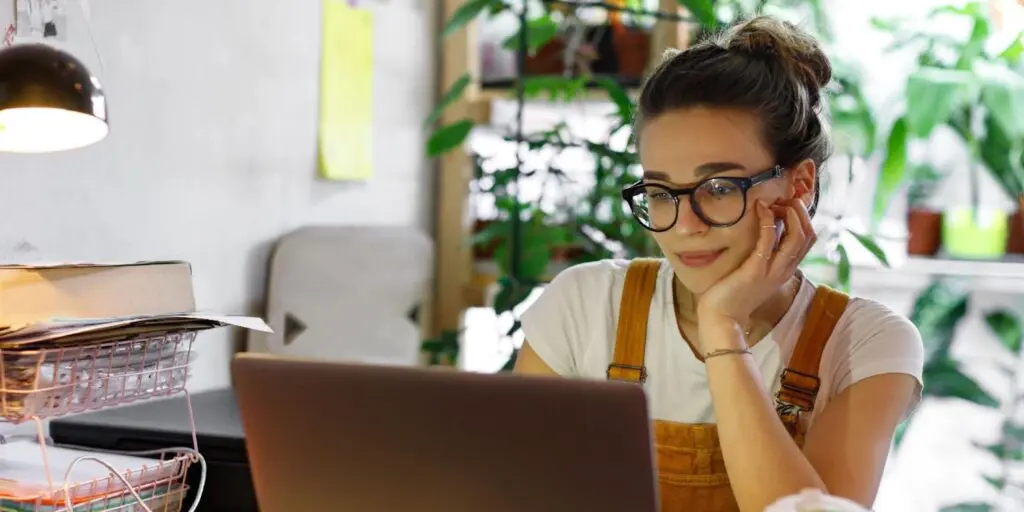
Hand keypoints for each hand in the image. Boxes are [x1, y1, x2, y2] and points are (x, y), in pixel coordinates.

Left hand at [696, 198, 815, 336]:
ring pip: (797, 238)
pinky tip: (761, 209)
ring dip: (790, 214)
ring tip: (776, 201)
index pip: (808, 239)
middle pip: (808, 236)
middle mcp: (784, 270)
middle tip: (784, 198)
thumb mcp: (756, 272)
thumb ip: (765, 255)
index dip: (803, 217)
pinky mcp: (755, 270)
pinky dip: (768, 222)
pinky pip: (768, 241)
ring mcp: (772, 271)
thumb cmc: (734, 293)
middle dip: (800, 212)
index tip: (787, 204)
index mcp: (786, 269)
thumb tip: (765, 231)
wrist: (722, 317)